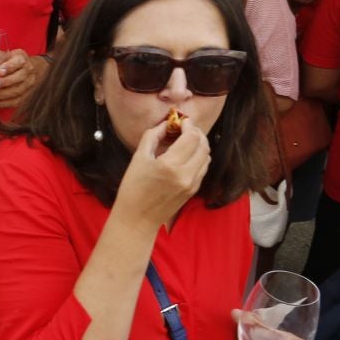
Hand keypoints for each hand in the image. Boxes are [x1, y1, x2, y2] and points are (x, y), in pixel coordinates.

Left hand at [0, 50, 46, 107]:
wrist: (32, 69)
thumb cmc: (13, 61)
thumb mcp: (3, 55)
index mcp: (21, 58)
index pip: (18, 61)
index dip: (9, 66)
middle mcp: (28, 70)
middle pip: (19, 77)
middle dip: (5, 82)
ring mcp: (29, 84)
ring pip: (18, 91)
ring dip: (2, 95)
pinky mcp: (26, 94)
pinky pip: (17, 101)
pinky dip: (4, 104)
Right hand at [116, 115, 210, 229]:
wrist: (137, 218)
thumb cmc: (132, 188)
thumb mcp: (138, 158)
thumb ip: (152, 136)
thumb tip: (165, 124)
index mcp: (170, 165)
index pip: (191, 137)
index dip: (189, 125)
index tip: (182, 121)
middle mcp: (185, 174)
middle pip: (203, 145)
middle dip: (196, 133)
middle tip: (185, 128)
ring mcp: (192, 184)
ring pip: (207, 156)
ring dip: (199, 145)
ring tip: (186, 141)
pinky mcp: (194, 190)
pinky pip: (203, 168)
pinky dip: (198, 157)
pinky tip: (186, 156)